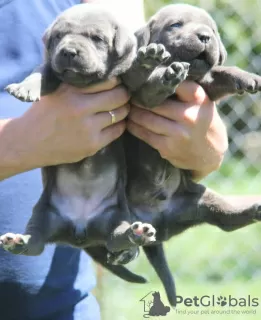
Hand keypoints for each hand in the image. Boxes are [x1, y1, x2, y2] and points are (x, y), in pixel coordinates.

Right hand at [0, 78, 128, 177]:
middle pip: (118, 96)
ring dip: (124, 109)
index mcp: (70, 91)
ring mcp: (88, 128)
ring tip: (120, 108)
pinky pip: (117, 131)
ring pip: (120, 113)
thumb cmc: (43, 113)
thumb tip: (105, 73)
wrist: (29, 143)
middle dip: (124, 94)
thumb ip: (76, 82)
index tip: (116, 83)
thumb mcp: (55, 90)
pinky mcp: (92, 145)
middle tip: (123, 95)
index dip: (116, 81)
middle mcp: (80, 108)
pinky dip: (120, 125)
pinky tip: (115, 122)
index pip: (108, 80)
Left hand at [127, 81, 227, 180]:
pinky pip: (144, 134)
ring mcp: (178, 133)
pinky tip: (130, 121)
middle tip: (128, 94)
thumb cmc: (201, 121)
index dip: (154, 80)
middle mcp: (188, 115)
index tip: (143, 78)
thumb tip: (155, 74)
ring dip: (133, 112)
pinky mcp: (167, 148)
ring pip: (145, 118)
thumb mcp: (201, 101)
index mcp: (198, 98)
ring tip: (127, 107)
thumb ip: (183, 90)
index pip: (172, 82)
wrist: (211, 153)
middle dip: (137, 98)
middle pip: (153, 102)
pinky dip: (134, 126)